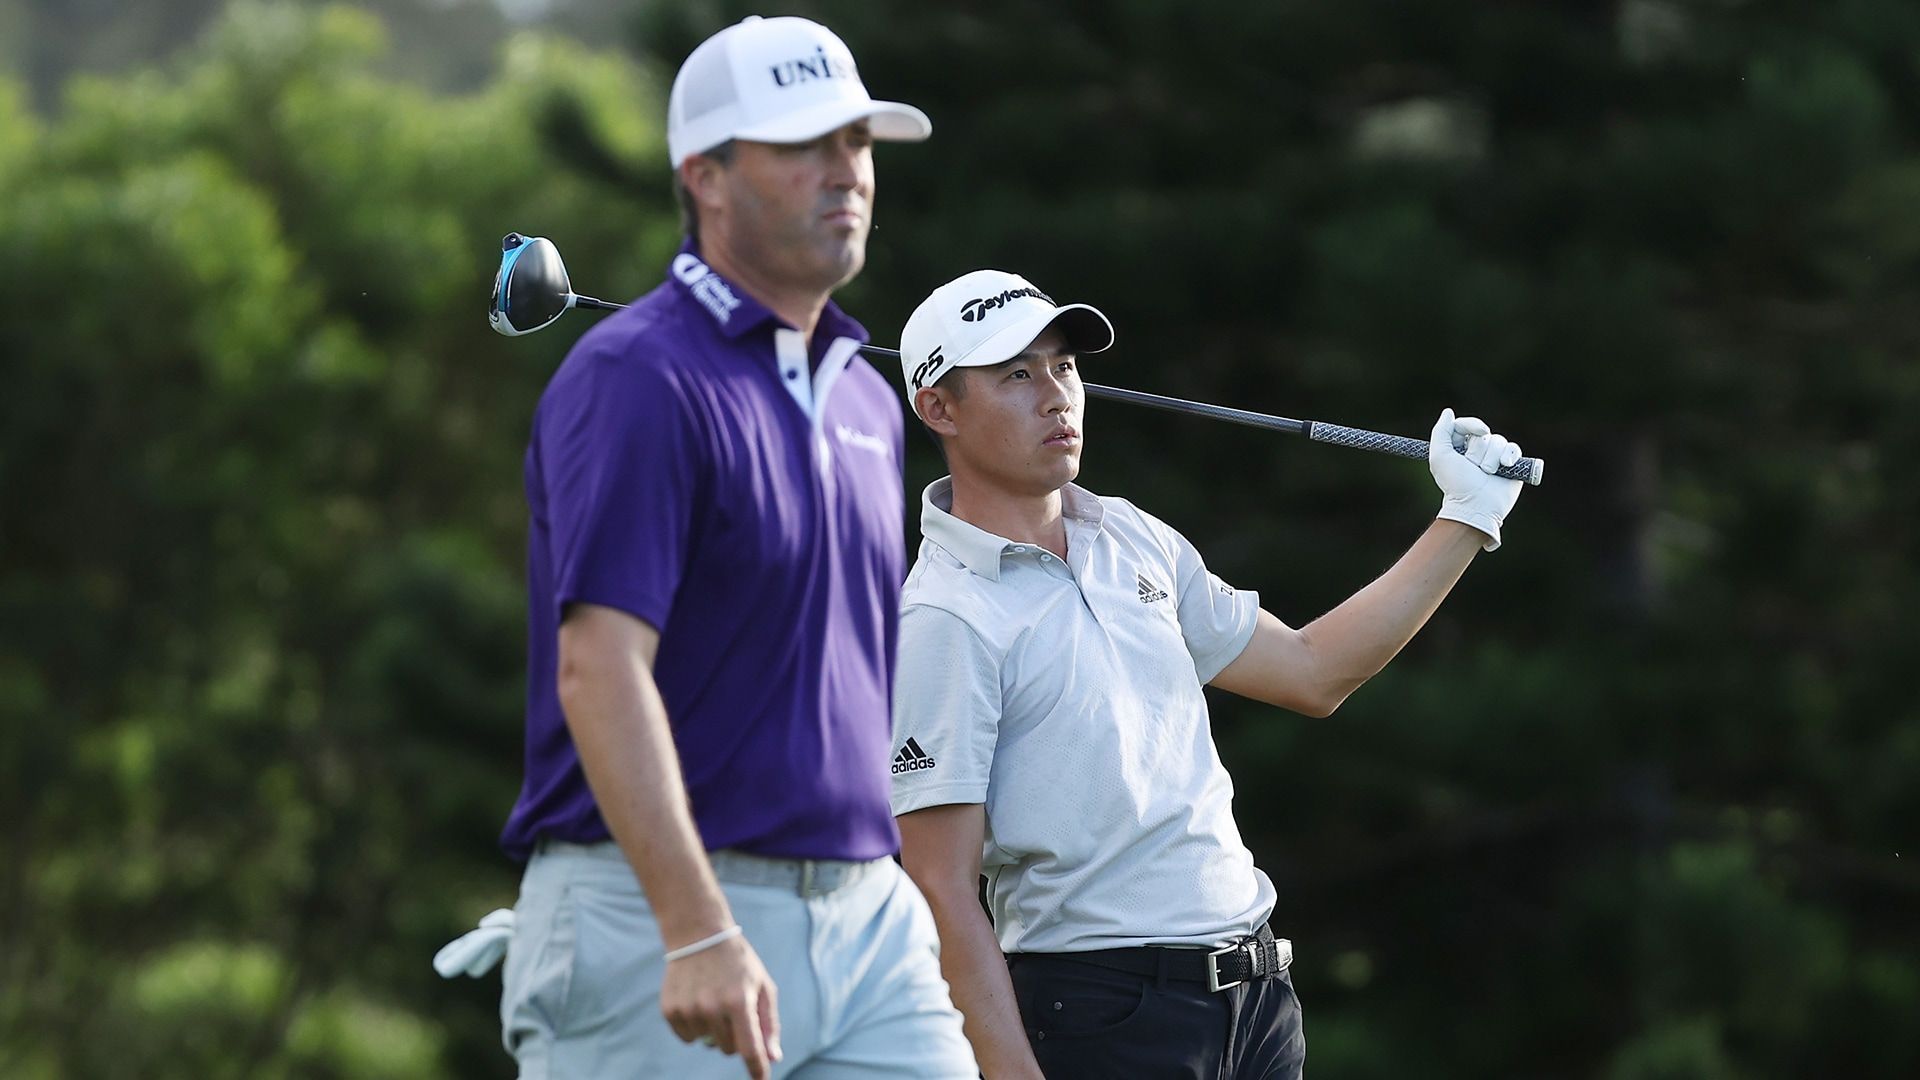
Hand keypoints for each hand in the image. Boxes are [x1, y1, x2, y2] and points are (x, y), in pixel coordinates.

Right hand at [661, 933, 782, 1078]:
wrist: (698, 935)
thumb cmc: (738, 962)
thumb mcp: (761, 986)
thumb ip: (768, 1023)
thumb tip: (772, 1057)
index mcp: (739, 1001)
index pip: (749, 1048)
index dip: (757, 1068)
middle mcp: (712, 1007)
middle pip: (729, 1049)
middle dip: (736, 1036)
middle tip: (734, 1009)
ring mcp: (688, 1010)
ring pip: (707, 1044)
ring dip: (714, 1030)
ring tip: (714, 999)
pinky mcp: (670, 1010)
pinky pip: (688, 1038)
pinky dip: (696, 1027)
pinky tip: (697, 1001)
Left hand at [1429, 408, 1523, 550]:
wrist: (1477, 505)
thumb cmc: (1456, 483)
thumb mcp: (1440, 456)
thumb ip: (1440, 432)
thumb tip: (1449, 412)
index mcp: (1458, 448)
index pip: (1466, 425)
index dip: (1472, 425)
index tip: (1480, 431)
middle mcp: (1476, 451)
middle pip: (1484, 435)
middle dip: (1479, 451)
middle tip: (1474, 469)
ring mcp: (1494, 458)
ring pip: (1499, 441)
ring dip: (1492, 458)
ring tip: (1487, 474)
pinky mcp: (1510, 465)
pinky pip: (1514, 449)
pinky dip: (1510, 456)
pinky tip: (1505, 466)